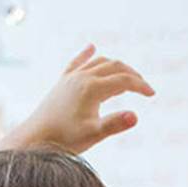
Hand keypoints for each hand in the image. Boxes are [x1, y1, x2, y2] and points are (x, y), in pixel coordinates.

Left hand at [0, 45, 156, 153]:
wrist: (35, 138)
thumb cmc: (64, 139)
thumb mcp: (93, 135)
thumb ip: (115, 124)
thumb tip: (136, 116)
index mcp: (92, 88)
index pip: (124, 80)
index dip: (141, 86)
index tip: (152, 95)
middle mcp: (82, 77)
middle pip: (115, 66)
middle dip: (133, 74)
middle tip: (144, 87)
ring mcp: (71, 78)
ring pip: (99, 62)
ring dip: (116, 66)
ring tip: (128, 77)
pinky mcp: (62, 82)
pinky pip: (77, 62)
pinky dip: (87, 54)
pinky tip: (92, 47)